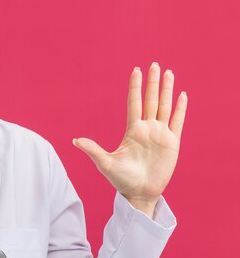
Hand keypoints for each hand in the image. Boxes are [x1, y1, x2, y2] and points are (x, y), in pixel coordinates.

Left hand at [72, 62, 187, 214]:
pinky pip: (177, 121)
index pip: (134, 103)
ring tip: (169, 73)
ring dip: (167, 90)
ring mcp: (160, 134)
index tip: (136, 70)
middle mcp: (147, 129)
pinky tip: (182, 95)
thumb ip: (92, 150)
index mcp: (132, 130)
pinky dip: (180, 108)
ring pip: (164, 106)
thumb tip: (74, 140)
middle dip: (153, 82)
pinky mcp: (173, 143)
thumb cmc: (121, 180)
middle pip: (151, 100)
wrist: (139, 193)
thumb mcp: (105, 163)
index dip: (135, 87)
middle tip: (155, 64)